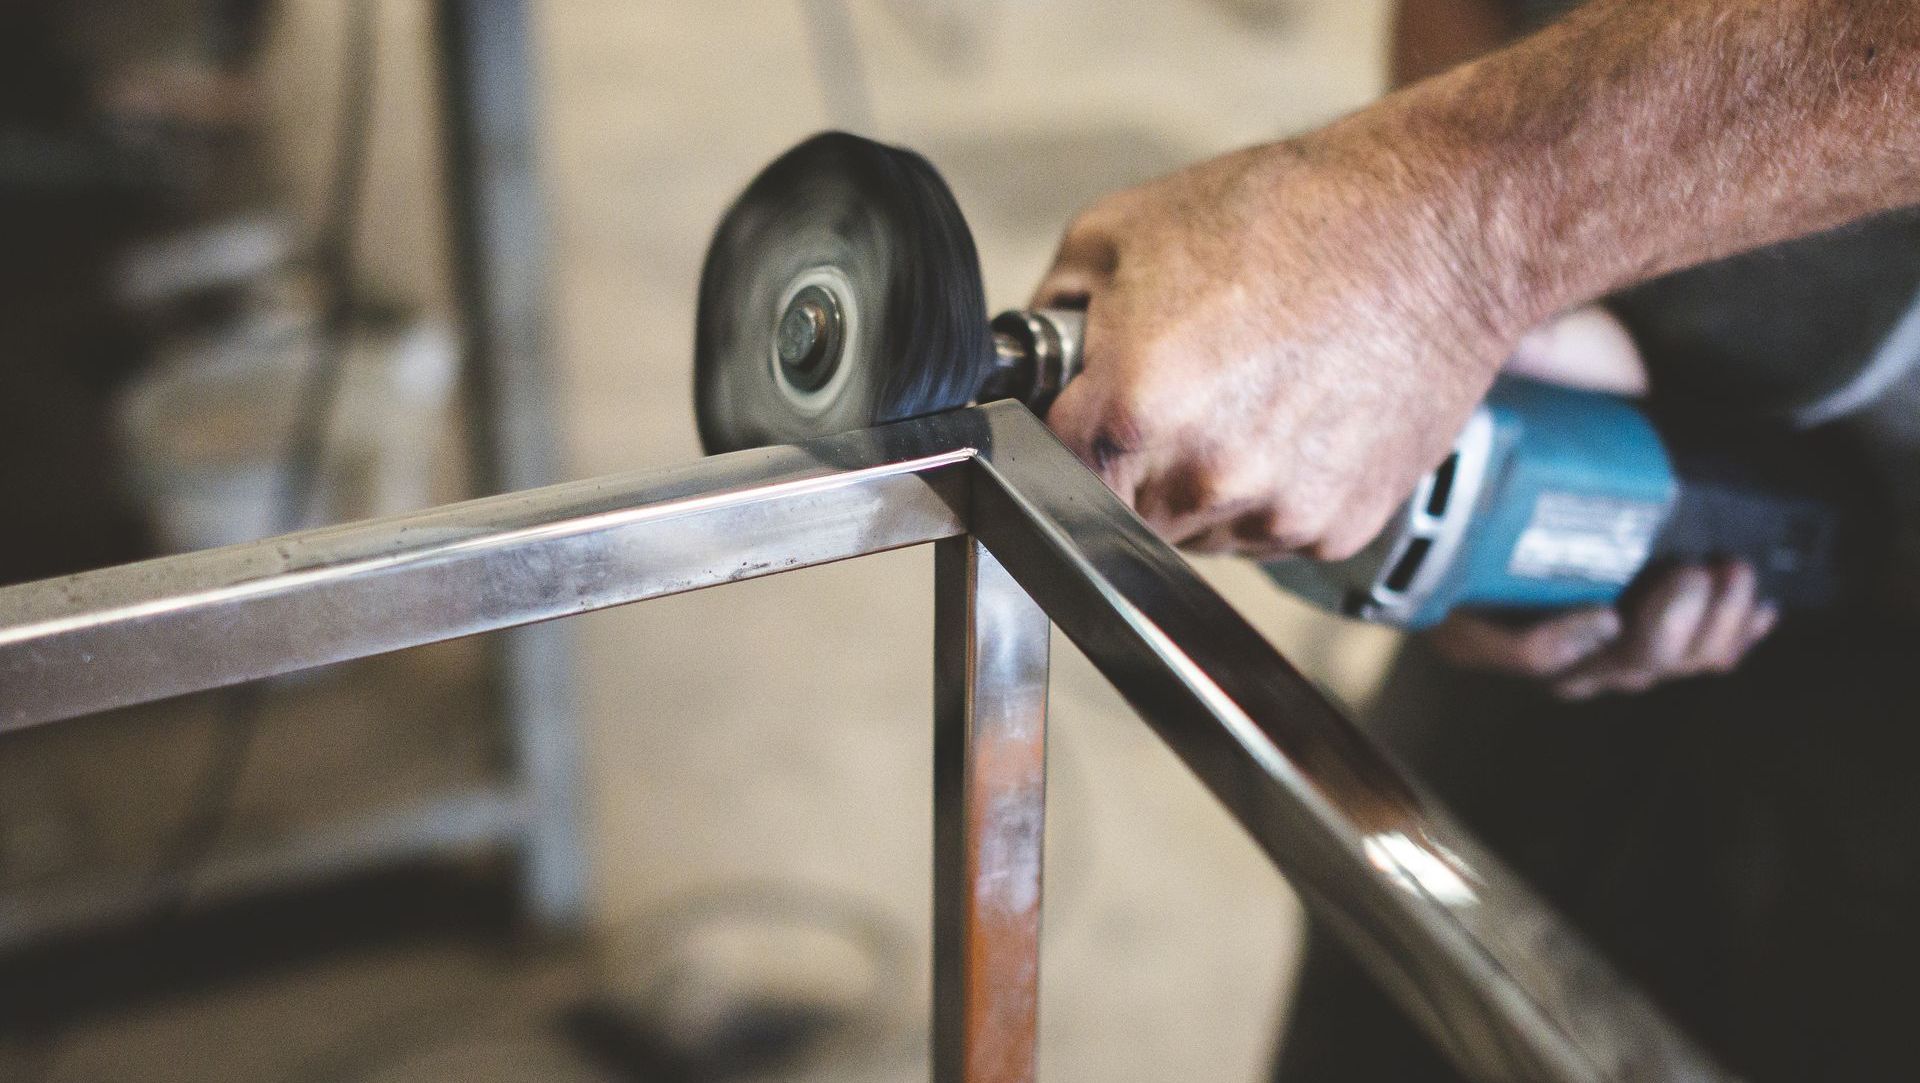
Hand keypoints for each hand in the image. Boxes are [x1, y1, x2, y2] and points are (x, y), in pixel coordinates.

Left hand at [1033, 138, 1518, 559]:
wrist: (1436, 230)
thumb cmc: (1284, 216)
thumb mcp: (1119, 232)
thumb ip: (1050, 316)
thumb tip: (1026, 372)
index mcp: (1134, 412)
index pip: (1046, 468)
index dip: (1064, 431)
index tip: (1087, 406)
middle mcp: (1203, 479)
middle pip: (1121, 513)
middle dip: (1129, 461)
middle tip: (1180, 385)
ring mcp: (1275, 513)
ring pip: (1196, 532)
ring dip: (1200, 482)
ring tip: (1248, 392)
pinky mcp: (1337, 529)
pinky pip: (1269, 531)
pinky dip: (1272, 488)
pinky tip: (1298, 415)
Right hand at [1428, 305, 1776, 693]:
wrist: (1544, 412)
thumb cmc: (1508, 414)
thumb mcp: (1493, 396)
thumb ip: (1505, 376)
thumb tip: (1530, 350)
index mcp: (1468, 593)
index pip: (1508, 654)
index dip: (1556, 648)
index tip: (1605, 612)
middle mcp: (1527, 625)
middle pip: (1599, 670)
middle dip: (1659, 634)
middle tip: (1690, 572)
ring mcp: (1586, 631)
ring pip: (1652, 665)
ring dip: (1704, 632)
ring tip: (1731, 572)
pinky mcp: (1637, 618)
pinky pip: (1687, 654)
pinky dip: (1727, 636)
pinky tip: (1757, 605)